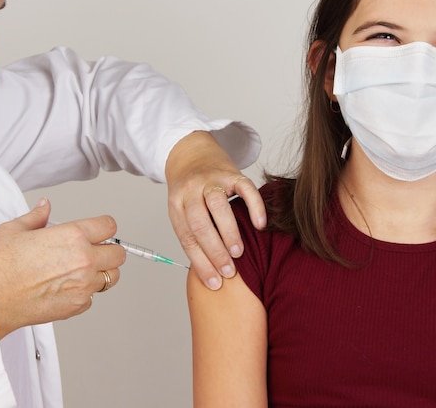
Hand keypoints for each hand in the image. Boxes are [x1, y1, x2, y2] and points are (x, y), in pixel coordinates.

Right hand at [0, 198, 125, 339]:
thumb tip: (44, 206)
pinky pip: (93, 298)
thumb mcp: (15, 229)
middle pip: (119, 254)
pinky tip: (66, 287)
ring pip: (111, 277)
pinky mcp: (77, 306)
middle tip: (94, 251)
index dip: (104, 227)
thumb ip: (37, 216)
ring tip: (80, 270)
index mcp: (72, 236)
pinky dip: (85, 293)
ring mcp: (83, 285)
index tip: (99, 231)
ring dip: (101, 273)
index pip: (109, 226)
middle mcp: (84, 260)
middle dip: (109, 250)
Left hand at [165, 131, 265, 290]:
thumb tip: (211, 272)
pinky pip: (244, 188)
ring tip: (239, 253)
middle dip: (214, 251)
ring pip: (218, 206)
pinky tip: (259, 224)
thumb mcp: (183, 210)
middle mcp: (191, 191)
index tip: (214, 283)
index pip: (187, 238)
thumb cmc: (190, 191)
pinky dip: (253, 206)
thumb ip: (194, 234)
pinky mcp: (231, 172)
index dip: (200, 263)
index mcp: (176, 204)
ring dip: (229, 232)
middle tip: (229, 271)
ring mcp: (211, 180)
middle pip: (200, 223)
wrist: (191, 152)